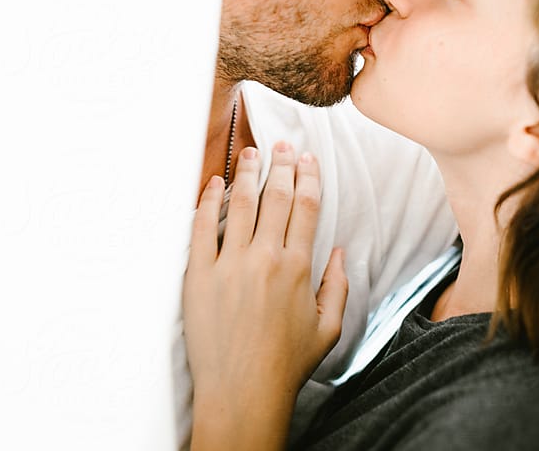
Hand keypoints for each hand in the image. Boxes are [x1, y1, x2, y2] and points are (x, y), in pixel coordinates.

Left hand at [183, 141, 347, 450]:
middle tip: (281, 145)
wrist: (243, 392)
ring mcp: (230, 266)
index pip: (306, 208)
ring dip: (247, 174)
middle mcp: (266, 259)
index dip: (308, 177)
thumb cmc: (286, 365)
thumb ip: (337, 286)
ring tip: (250, 152)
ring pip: (240, 205)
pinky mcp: (199, 277)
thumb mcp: (328, 328)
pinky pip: (202, 229)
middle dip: (281, 165)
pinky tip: (213, 184)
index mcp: (299, 268)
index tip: (307, 159)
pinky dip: (208, 202)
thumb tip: (339, 253)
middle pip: (276, 198)